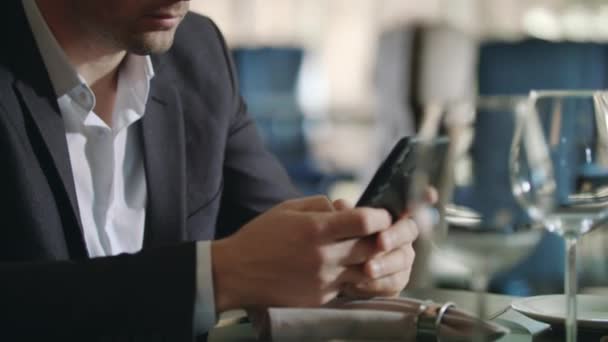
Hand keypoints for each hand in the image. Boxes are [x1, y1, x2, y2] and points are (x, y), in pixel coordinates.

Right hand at [211, 196, 392, 310]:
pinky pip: (349, 286)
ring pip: (367, 271)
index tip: (381, 214)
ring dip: (371, 260)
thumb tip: (347, 208)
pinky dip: (353, 275)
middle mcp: (324, 257)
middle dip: (382, 237)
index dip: (380, 216)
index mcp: (316, 230)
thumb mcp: (289, 208)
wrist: (236, 273)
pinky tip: (345, 266)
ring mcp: (324, 281)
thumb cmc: (261, 236)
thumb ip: (322, 204)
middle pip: (373, 247)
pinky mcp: (321, 298)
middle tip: (381, 231)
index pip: (365, 222)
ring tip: (365, 250)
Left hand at [334, 199, 418, 297]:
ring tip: (367, 268)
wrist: (332, 273)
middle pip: (409, 231)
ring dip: (385, 264)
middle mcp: (401, 235)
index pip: (411, 202)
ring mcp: (401, 259)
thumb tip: (341, 205)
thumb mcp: (338, 224)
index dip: (423, 197)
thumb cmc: (340, 241)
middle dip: (395, 236)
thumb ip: (343, 215)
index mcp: (390, 216)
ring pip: (402, 260)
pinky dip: (377, 285)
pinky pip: (393, 284)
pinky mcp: (394, 281)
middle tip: (381, 241)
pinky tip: (360, 283)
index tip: (429, 194)